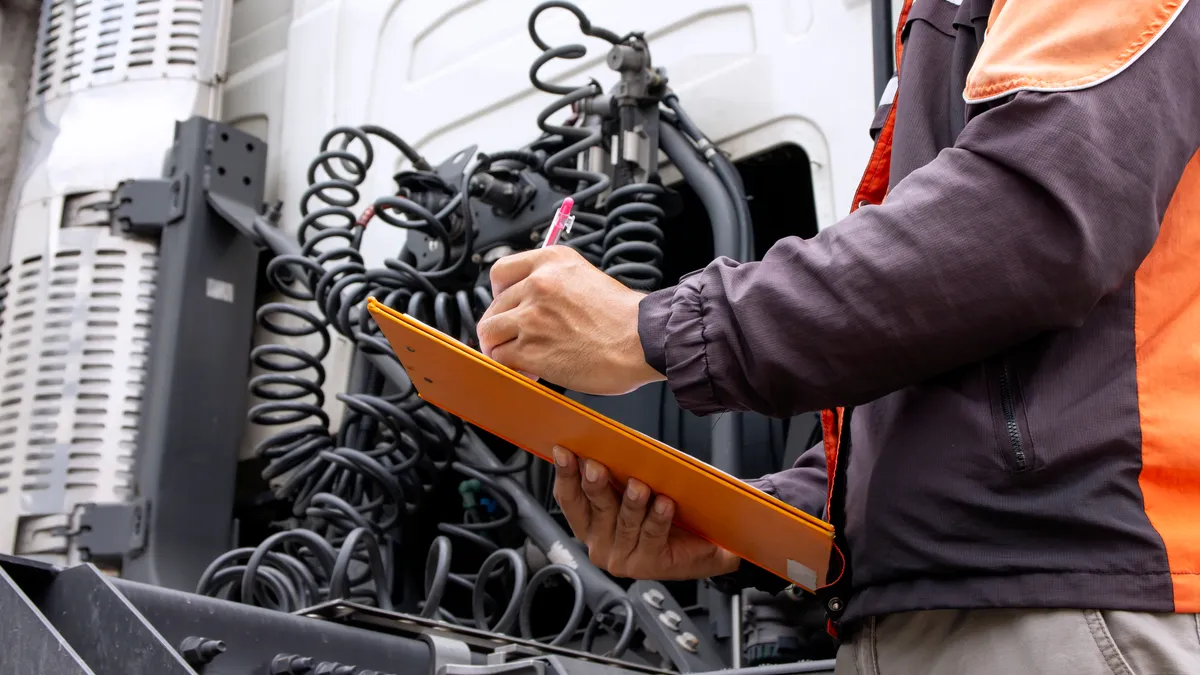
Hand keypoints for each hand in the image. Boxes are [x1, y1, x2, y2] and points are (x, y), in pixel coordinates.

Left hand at [476, 246, 664, 394]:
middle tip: (517, 341)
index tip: (504, 306)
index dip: (498, 293)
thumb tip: (533, 302)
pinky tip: (530, 371)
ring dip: (501, 348)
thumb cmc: (624, 317)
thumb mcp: (586, 278)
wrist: (642, 340)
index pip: (500, 272)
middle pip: (494, 306)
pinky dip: (511, 368)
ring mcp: (531, 317)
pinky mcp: (530, 349)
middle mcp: (537, 285)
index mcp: (551, 262)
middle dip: (502, 327)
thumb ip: (555, 284)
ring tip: (520, 358)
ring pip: (490, 333)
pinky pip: (501, 359)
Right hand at [550, 446, 739, 579]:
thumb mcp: (637, 491)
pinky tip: (665, 504)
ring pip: (625, 522)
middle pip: (595, 508)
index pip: (569, 498)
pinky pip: (652, 535)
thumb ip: (618, 476)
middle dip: (594, 485)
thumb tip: (608, 446)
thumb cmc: (666, 512)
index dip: (565, 474)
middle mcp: (600, 544)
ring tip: (639, 485)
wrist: (710, 543)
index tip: (564, 451)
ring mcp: (622, 558)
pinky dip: (658, 518)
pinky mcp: (648, 566)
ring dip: (632, 502)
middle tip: (596, 467)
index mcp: (590, 524)